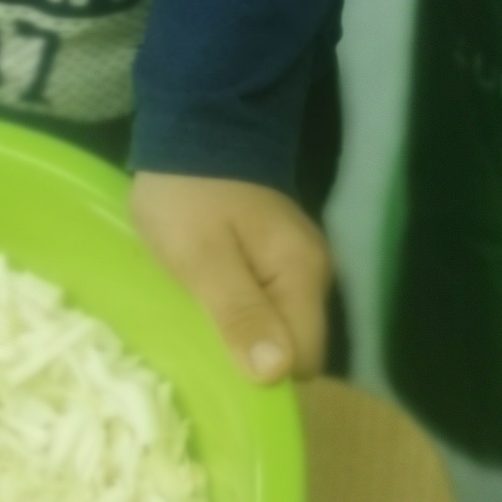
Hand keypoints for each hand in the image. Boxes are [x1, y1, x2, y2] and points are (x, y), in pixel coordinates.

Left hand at [132, 174, 329, 381]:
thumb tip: (276, 375)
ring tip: (201, 331)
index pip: (305, 359)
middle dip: (256, 359)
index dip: (268, 376)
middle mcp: (313, 273)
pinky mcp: (277, 255)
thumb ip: (241, 314)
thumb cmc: (188, 196)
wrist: (191, 125)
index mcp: (302, 275)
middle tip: (204, 350)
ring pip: (281, 328)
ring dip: (246, 338)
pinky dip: (241, 315)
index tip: (222, 373)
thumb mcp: (201, 259)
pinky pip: (268, 305)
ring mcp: (297, 263)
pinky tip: (208, 308)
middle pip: (297, 346)